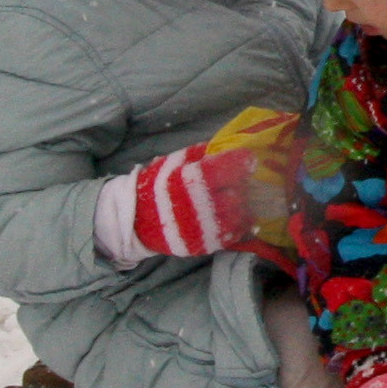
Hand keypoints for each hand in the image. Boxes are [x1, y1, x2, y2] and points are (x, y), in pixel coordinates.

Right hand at [120, 106, 305, 258]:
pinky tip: (240, 218)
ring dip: (247, 207)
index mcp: (192, 178)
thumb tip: (229, 143)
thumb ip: (201, 153)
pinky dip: (239, 226)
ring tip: (247, 201)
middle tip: (251, 182)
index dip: (244, 162)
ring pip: (240, 216)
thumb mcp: (175, 161)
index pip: (230, 166)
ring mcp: (202, 227)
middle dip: (247, 186)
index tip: (250, 160)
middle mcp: (200, 204)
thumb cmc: (158, 184)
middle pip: (240, 192)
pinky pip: (231, 236)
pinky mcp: (203, 244)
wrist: (135, 218)